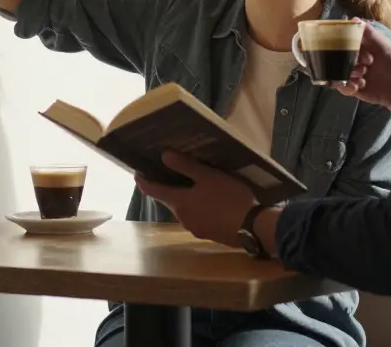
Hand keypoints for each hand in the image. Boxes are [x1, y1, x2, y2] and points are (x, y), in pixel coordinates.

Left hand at [135, 152, 257, 248]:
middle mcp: (183, 218)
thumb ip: (186, 166)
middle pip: (170, 201)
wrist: (252, 228)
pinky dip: (197, 208)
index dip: (144, 182)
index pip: (154, 191)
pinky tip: (209, 202)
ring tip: (194, 186)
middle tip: (171, 174)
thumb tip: (163, 156)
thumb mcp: (209, 177)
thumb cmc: (230, 198)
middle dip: (168, 188)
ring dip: (185, 199)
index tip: (137, 173)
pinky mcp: (209, 234)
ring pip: (184, 210)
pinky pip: (197, 218)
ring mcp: (196, 229)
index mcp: (180, 203)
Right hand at [335, 20, 390, 109]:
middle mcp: (360, 63)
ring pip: (341, 73)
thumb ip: (369, 33)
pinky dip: (347, 87)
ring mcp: (357, 77)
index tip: (344, 44)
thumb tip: (354, 19)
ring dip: (347, 73)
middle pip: (342, 59)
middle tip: (355, 62)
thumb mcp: (384, 46)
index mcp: (367, 51)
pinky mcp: (357, 91)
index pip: (349, 44)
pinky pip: (344, 88)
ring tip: (360, 74)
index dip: (346, 44)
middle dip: (345, 60)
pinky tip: (358, 85)